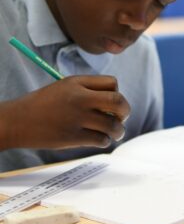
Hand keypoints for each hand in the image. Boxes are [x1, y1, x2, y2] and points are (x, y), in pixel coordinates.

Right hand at [0, 75, 130, 149]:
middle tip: (122, 117)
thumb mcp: (66, 86)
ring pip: (113, 125)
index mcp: (79, 83)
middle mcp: (80, 99)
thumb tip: (115, 100)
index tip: (111, 101)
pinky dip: (105, 140)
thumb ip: (90, 88)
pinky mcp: (73, 137)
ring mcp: (78, 119)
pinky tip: (100, 139)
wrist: (18, 121)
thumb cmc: (45, 103)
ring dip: (119, 130)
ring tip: (116, 132)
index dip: (117, 92)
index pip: (112, 83)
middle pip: (118, 102)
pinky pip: (101, 140)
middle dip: (125, 111)